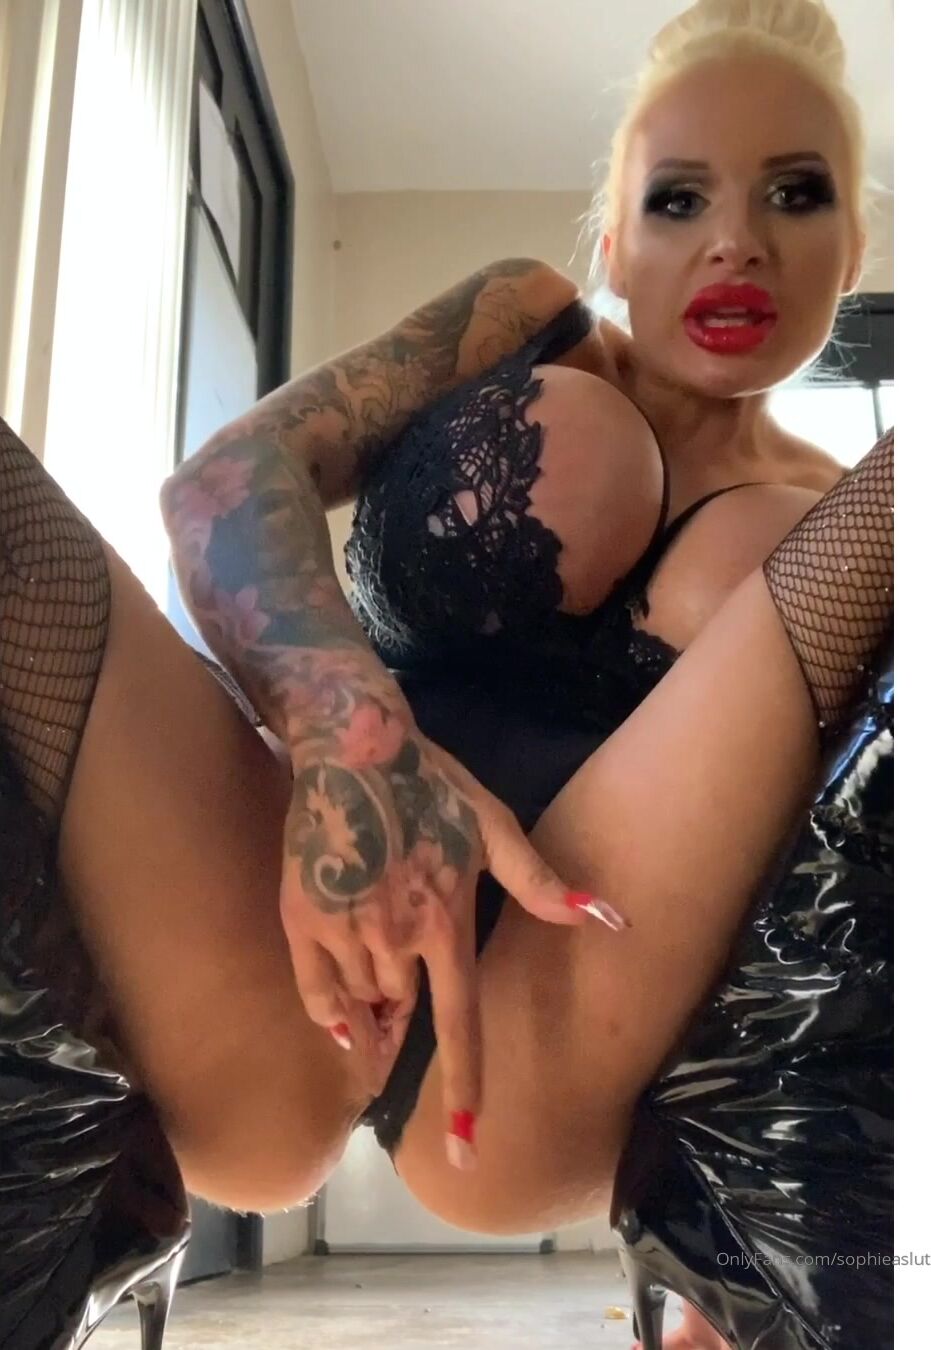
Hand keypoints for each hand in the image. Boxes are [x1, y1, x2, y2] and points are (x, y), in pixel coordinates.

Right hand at [278, 725, 618, 1167]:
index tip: (468, 1150)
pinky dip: (331, 1016)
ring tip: (380, 1002)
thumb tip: (611, 921)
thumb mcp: (493, 826)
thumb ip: (543, 885)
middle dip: (411, 1016)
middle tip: (414, 999)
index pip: (459, 1025)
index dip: (464, 1091)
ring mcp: (342, 931)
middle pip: (405, 1011)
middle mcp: (394, 938)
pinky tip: (342, 1027)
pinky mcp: (301, 918)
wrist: (352, 745)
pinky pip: (316, 992)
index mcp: (446, 923)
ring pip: (363, 1004)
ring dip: (376, 1013)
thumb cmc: (432, 783)